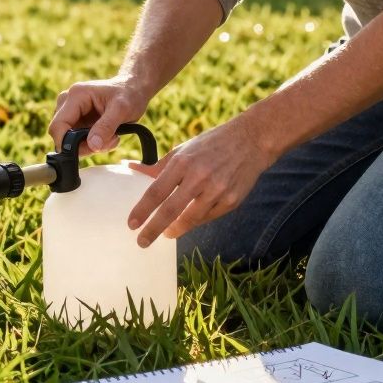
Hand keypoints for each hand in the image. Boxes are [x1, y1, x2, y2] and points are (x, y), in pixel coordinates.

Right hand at [49, 76, 150, 155]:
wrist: (133, 88)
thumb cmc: (129, 94)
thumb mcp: (122, 109)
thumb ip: (106, 127)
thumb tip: (93, 145)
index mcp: (75, 96)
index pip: (58, 125)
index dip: (67, 143)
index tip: (91, 149)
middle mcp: (67, 103)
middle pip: (62, 135)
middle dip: (85, 146)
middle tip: (110, 141)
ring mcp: (71, 112)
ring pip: (70, 141)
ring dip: (92, 145)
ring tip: (113, 136)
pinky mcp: (76, 120)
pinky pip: (78, 140)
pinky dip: (94, 144)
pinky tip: (108, 136)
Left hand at [127, 115, 275, 246]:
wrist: (252, 140)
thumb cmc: (210, 144)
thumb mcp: (182, 150)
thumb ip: (158, 166)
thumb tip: (131, 169)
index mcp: (183, 162)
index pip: (156, 192)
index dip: (142, 210)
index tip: (131, 224)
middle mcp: (200, 177)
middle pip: (170, 210)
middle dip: (153, 229)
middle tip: (142, 242)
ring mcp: (217, 190)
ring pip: (190, 219)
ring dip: (175, 229)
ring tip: (166, 233)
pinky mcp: (232, 201)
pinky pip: (208, 218)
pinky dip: (195, 221)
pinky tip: (189, 221)